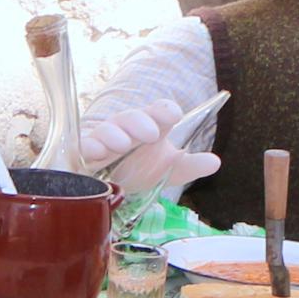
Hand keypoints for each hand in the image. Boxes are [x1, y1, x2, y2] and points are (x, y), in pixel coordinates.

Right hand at [74, 95, 217, 198]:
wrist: (112, 186)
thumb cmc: (141, 169)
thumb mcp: (170, 169)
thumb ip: (191, 165)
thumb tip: (215, 162)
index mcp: (149, 126)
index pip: (158, 111)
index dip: (164, 111)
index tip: (173, 115)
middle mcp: (126, 128)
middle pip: (131, 117)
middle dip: (140, 122)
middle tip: (152, 134)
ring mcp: (104, 139)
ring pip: (107, 129)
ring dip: (115, 134)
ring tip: (123, 144)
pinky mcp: (84, 153)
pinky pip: (83, 145)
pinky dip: (88, 146)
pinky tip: (94, 153)